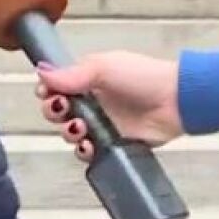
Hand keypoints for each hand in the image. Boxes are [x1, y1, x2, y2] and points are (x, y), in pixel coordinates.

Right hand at [36, 52, 182, 161]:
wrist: (176, 102)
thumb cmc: (145, 77)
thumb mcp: (103, 67)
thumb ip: (71, 73)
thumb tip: (41, 72)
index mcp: (88, 78)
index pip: (56, 86)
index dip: (47, 92)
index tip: (48, 94)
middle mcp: (93, 101)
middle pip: (58, 111)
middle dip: (54, 112)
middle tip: (63, 109)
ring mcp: (102, 123)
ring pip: (70, 133)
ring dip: (68, 132)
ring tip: (80, 128)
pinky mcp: (113, 143)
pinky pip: (89, 152)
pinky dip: (84, 151)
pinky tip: (88, 146)